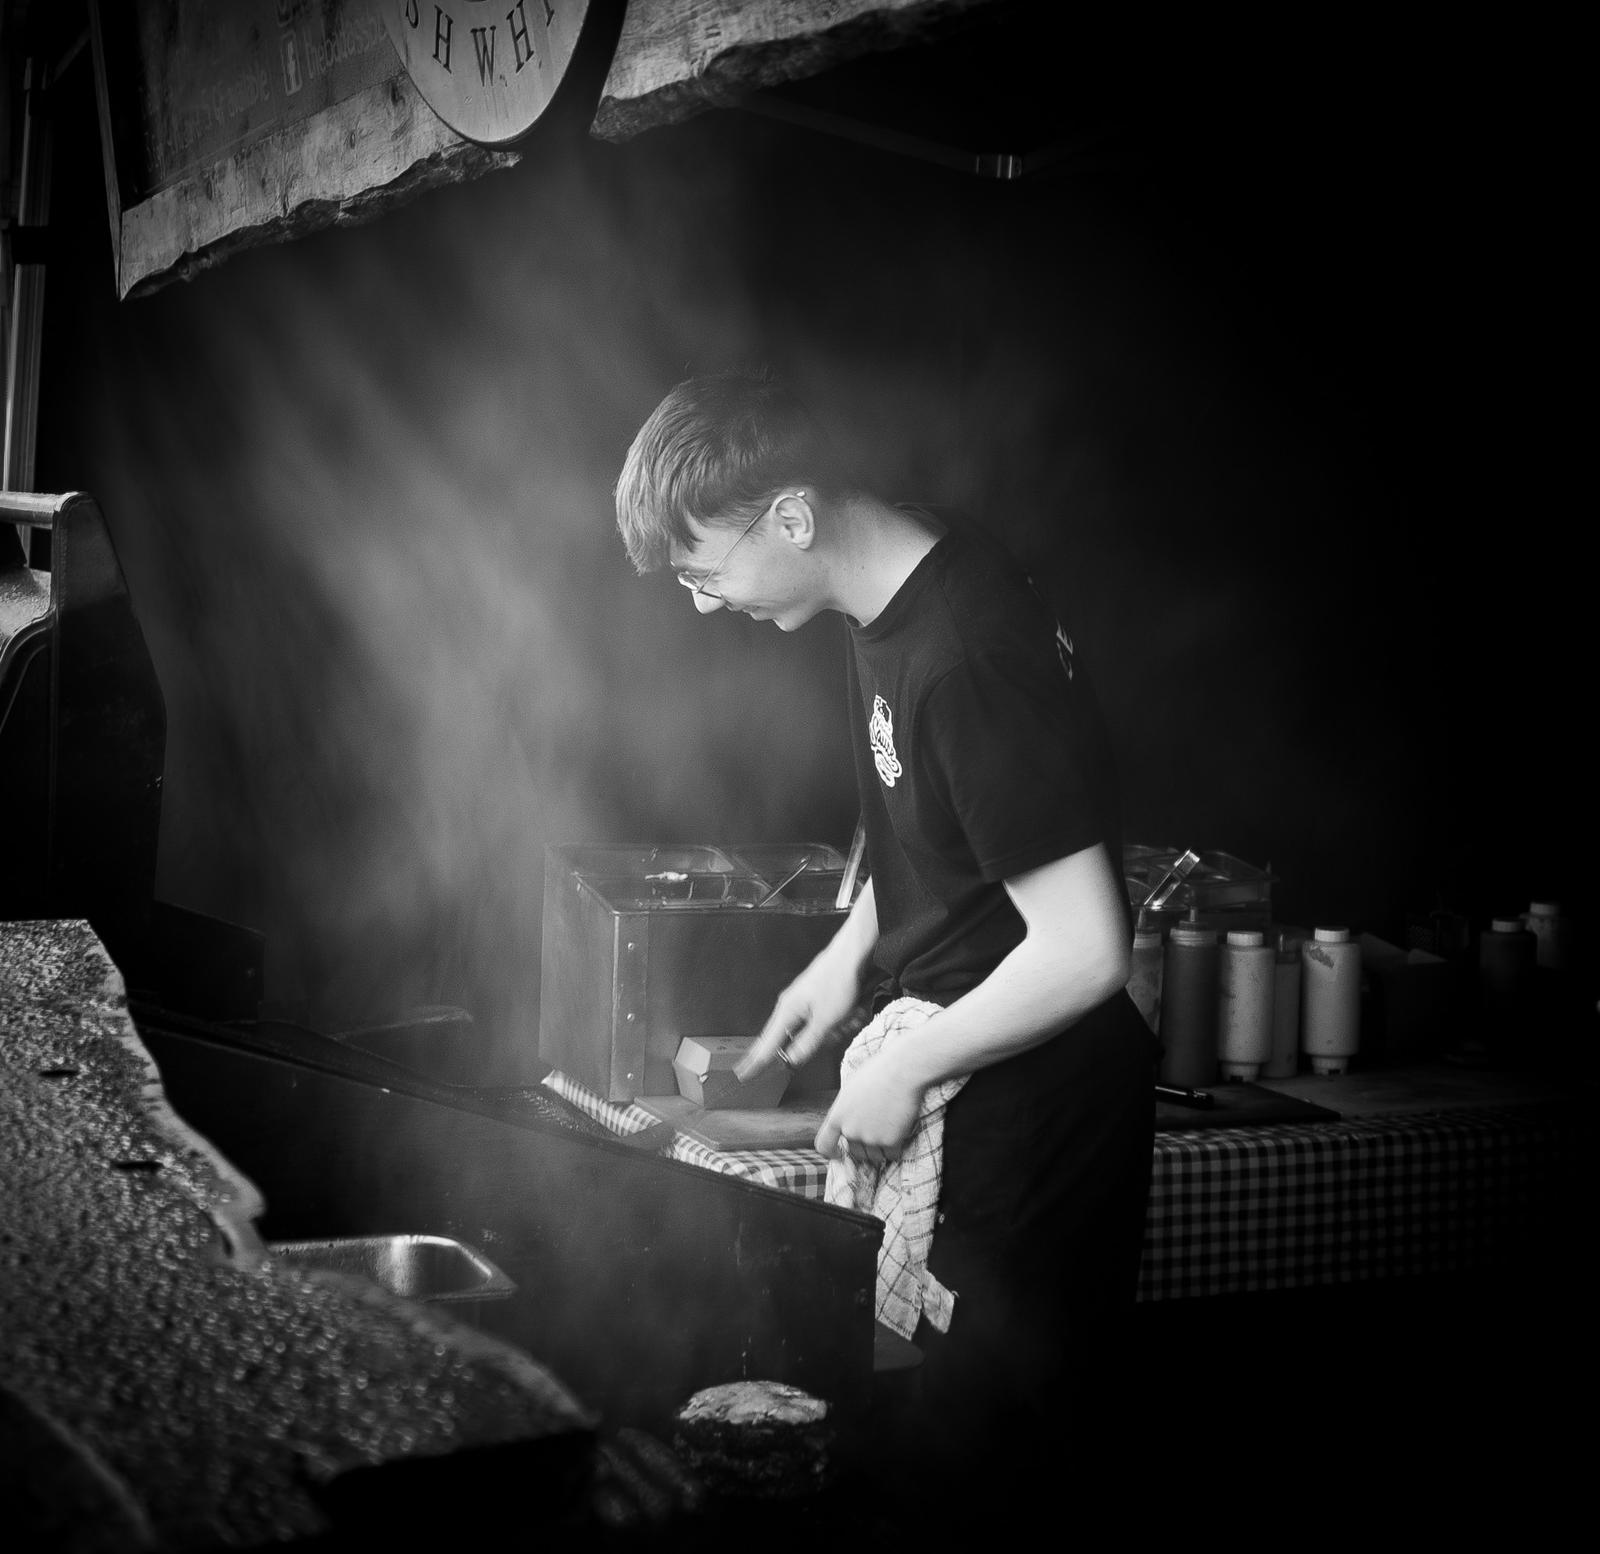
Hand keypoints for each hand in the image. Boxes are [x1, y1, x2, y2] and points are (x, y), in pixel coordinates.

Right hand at [736, 952, 861, 1081]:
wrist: (851, 953)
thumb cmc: (837, 982)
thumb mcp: (825, 1021)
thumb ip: (806, 1044)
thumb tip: (789, 1061)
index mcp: (786, 1012)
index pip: (766, 1045)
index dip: (755, 1062)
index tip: (742, 1076)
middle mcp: (789, 1007)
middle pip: (793, 1040)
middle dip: (819, 1040)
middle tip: (838, 1027)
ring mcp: (802, 1002)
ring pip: (814, 1032)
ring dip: (835, 1029)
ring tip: (850, 1014)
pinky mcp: (815, 999)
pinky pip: (824, 1021)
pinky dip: (840, 1020)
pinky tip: (853, 1010)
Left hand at [814, 1046, 924, 1165]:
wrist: (901, 1071)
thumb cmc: (878, 1072)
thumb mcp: (852, 1089)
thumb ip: (847, 1110)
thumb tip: (849, 1121)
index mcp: (837, 1116)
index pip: (824, 1145)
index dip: (832, 1152)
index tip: (839, 1154)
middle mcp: (850, 1130)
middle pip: (855, 1152)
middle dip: (865, 1146)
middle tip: (878, 1129)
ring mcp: (870, 1138)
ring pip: (875, 1156)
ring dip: (881, 1148)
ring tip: (890, 1125)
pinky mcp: (890, 1141)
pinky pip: (893, 1154)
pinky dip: (897, 1146)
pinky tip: (900, 1129)